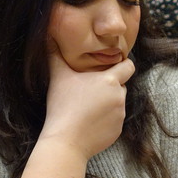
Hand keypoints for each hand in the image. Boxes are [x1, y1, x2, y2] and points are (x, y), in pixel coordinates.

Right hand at [42, 44, 134, 159]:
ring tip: (86, 108)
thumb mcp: (58, 77)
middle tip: (89, 90)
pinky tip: (89, 122)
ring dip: (106, 103)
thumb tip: (48, 36)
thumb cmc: (62, 106)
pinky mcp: (118, 131)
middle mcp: (119, 96)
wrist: (66, 141)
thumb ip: (55, 55)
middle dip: (109, 86)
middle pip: (120, 85)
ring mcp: (120, 115)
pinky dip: (105, 120)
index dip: (122, 64)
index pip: (128, 66)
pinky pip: (114, 120)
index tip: (111, 66)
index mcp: (110, 81)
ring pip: (117, 103)